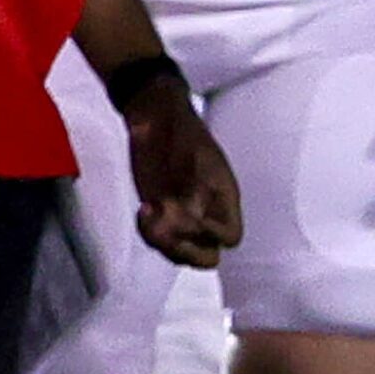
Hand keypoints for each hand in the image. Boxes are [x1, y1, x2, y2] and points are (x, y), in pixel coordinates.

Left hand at [121, 78, 241, 268]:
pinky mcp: (161, 215)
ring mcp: (183, 216)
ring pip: (181, 252)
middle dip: (184, 247)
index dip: (212, 234)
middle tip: (164, 221)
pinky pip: (159, 240)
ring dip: (162, 241)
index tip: (190, 214)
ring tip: (149, 214)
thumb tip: (189, 213)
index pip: (231, 236)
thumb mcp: (191, 155)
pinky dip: (148, 233)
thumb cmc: (177, 131)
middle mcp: (207, 213)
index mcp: (224, 198)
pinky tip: (144, 211)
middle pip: (207, 254)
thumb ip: (192, 186)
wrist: (155, 119)